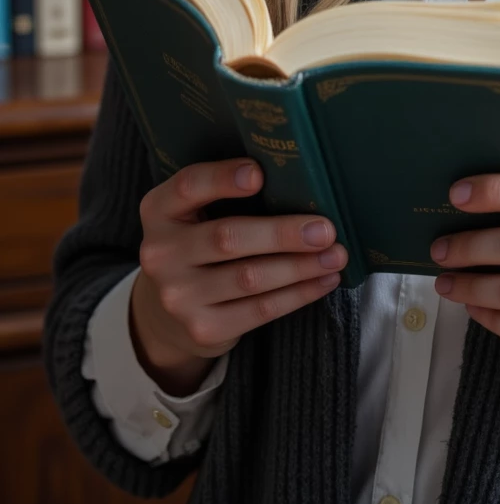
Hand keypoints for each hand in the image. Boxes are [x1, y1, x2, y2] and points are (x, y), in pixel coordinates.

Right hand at [130, 158, 347, 394]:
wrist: (168, 311)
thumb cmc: (200, 241)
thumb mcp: (196, 212)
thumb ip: (227, 193)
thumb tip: (302, 179)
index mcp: (159, 210)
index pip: (188, 186)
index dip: (222, 178)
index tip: (260, 173)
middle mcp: (160, 254)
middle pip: (227, 238)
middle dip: (282, 233)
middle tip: (326, 229)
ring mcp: (178, 296)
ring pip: (250, 278)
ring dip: (300, 266)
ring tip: (336, 255)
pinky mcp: (202, 329)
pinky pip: (259, 310)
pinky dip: (298, 294)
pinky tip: (323, 280)